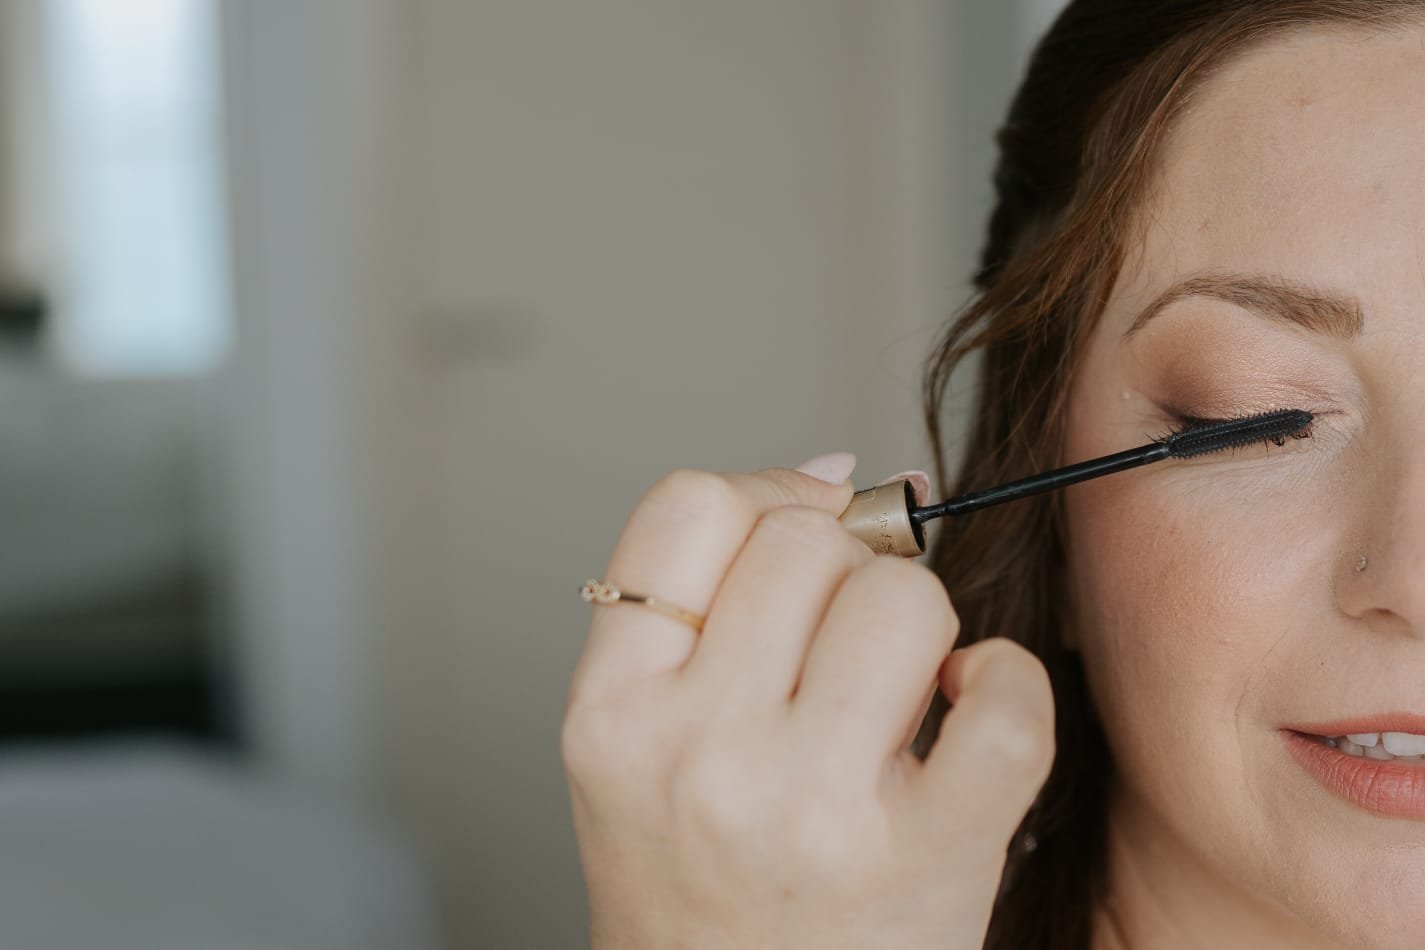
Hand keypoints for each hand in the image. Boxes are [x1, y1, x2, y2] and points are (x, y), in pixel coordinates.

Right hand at [562, 455, 1054, 948]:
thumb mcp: (643, 747)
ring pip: (903, 597)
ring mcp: (807, 807)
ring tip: (899, 692)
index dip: (764, 492)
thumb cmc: (700, 894)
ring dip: (921, 627)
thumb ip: (706, 609)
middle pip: (806, 542)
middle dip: (847, 569)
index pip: (688, 507)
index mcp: (613, 715)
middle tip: (846, 641)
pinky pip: (1001, 700)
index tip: (807, 524)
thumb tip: (839, 474)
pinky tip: (970, 710)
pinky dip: (1008, 686)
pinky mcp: (921, 859)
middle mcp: (697, 753)